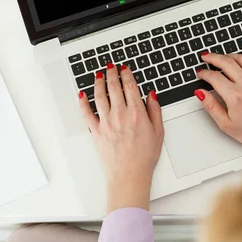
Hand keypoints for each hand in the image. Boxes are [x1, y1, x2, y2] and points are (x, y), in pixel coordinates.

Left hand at [79, 63, 164, 211]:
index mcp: (136, 113)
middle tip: (110, 67)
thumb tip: (151, 95)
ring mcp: (106, 122)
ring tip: (99, 75)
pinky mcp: (96, 131)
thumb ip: (155, 110)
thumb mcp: (158, 132)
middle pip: (113, 87)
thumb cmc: (144, 157)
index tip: (124, 68)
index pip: (129, 86)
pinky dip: (83, 102)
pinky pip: (86, 113)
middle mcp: (120, 114)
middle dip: (112, 73)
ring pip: (99, 96)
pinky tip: (82, 94)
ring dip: (98, 82)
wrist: (129, 175)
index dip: (126, 74)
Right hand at [195, 45, 241, 152]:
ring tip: (221, 56)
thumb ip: (211, 106)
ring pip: (241, 59)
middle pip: (225, 62)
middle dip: (212, 57)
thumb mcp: (225, 124)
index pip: (214, 77)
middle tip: (205, 57)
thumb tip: (200, 93)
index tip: (200, 74)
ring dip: (228, 55)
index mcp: (234, 96)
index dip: (204, 73)